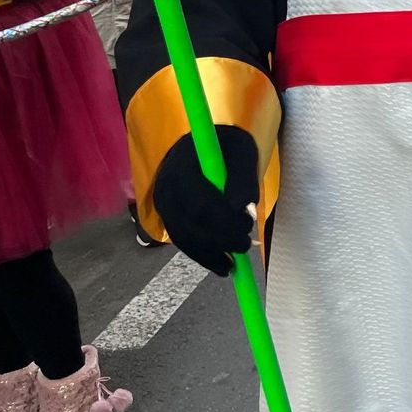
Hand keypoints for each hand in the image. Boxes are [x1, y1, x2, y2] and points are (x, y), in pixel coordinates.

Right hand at [152, 125, 260, 275]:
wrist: (201, 145)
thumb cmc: (226, 146)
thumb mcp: (243, 149)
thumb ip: (244, 176)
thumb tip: (245, 206)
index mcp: (183, 167)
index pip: (200, 202)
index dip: (224, 220)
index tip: (247, 225)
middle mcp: (166, 188)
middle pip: (191, 222)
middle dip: (220, 239)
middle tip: (245, 245)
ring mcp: (163, 204)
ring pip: (184, 237)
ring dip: (211, 254)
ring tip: (234, 264)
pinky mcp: (168, 217)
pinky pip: (183, 241)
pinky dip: (202, 256)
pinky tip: (221, 266)